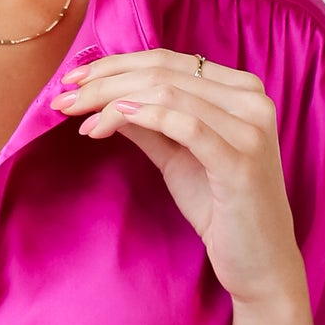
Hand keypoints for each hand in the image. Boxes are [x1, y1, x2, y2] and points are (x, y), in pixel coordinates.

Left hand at [50, 48, 306, 308]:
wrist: (260, 264)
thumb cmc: (221, 209)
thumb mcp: (178, 156)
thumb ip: (148, 123)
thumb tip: (104, 98)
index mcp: (240, 91)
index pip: (168, 61)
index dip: (115, 65)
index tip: (73, 79)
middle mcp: (252, 101)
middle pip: (163, 72)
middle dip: (104, 81)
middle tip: (63, 96)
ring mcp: (250, 129)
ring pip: (168, 92)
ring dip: (112, 100)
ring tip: (78, 116)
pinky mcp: (241, 161)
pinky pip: (185, 124)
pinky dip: (144, 116)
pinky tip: (110, 120)